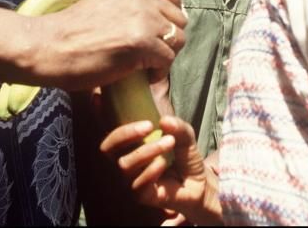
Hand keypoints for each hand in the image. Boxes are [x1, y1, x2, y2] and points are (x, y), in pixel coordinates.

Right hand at [31, 0, 186, 89]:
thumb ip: (130, 7)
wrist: (48, 46)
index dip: (168, 19)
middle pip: (179, 20)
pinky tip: (143, 76)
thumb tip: (154, 24)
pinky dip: (158, 72)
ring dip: (166, 56)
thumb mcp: (106, 4)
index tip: (156, 35)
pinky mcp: (141, 43)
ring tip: (147, 66)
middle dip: (169, 39)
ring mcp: (143, 19)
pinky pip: (167, 60)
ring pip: (178, 40)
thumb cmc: (70, 31)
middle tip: (151, 54)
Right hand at [100, 116, 221, 224]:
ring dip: (148, 150)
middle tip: (149, 126)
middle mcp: (125, 162)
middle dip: (126, 134)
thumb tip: (164, 121)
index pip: (110, 135)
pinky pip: (137, 184)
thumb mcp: (184, 136)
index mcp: (130, 146)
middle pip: (107, 149)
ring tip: (169, 142)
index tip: (124, 111)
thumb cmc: (185, 157)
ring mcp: (130, 181)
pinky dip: (151, 170)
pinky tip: (164, 163)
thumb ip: (177, 126)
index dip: (110, 122)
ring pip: (124, 165)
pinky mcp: (140, 196)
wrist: (200, 184)